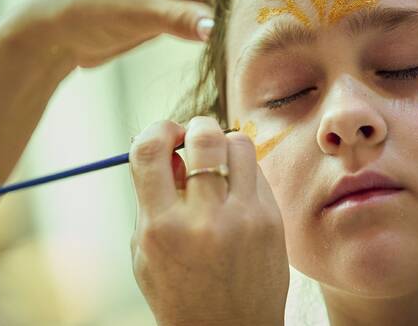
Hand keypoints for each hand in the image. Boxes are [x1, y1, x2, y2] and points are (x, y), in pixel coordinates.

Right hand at [129, 117, 288, 325]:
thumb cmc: (178, 290)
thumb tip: (172, 147)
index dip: (155, 130)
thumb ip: (151, 198)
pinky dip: (242, 169)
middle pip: (203, 135)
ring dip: (222, 144)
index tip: (163, 136)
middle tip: (191, 139)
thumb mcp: (146, 250)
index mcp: (161, 227)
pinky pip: (257, 170)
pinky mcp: (272, 220)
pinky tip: (234, 190)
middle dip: (193, 127)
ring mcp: (244, 218)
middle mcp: (204, 219)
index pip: (149, 149)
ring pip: (238, 142)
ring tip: (216, 165)